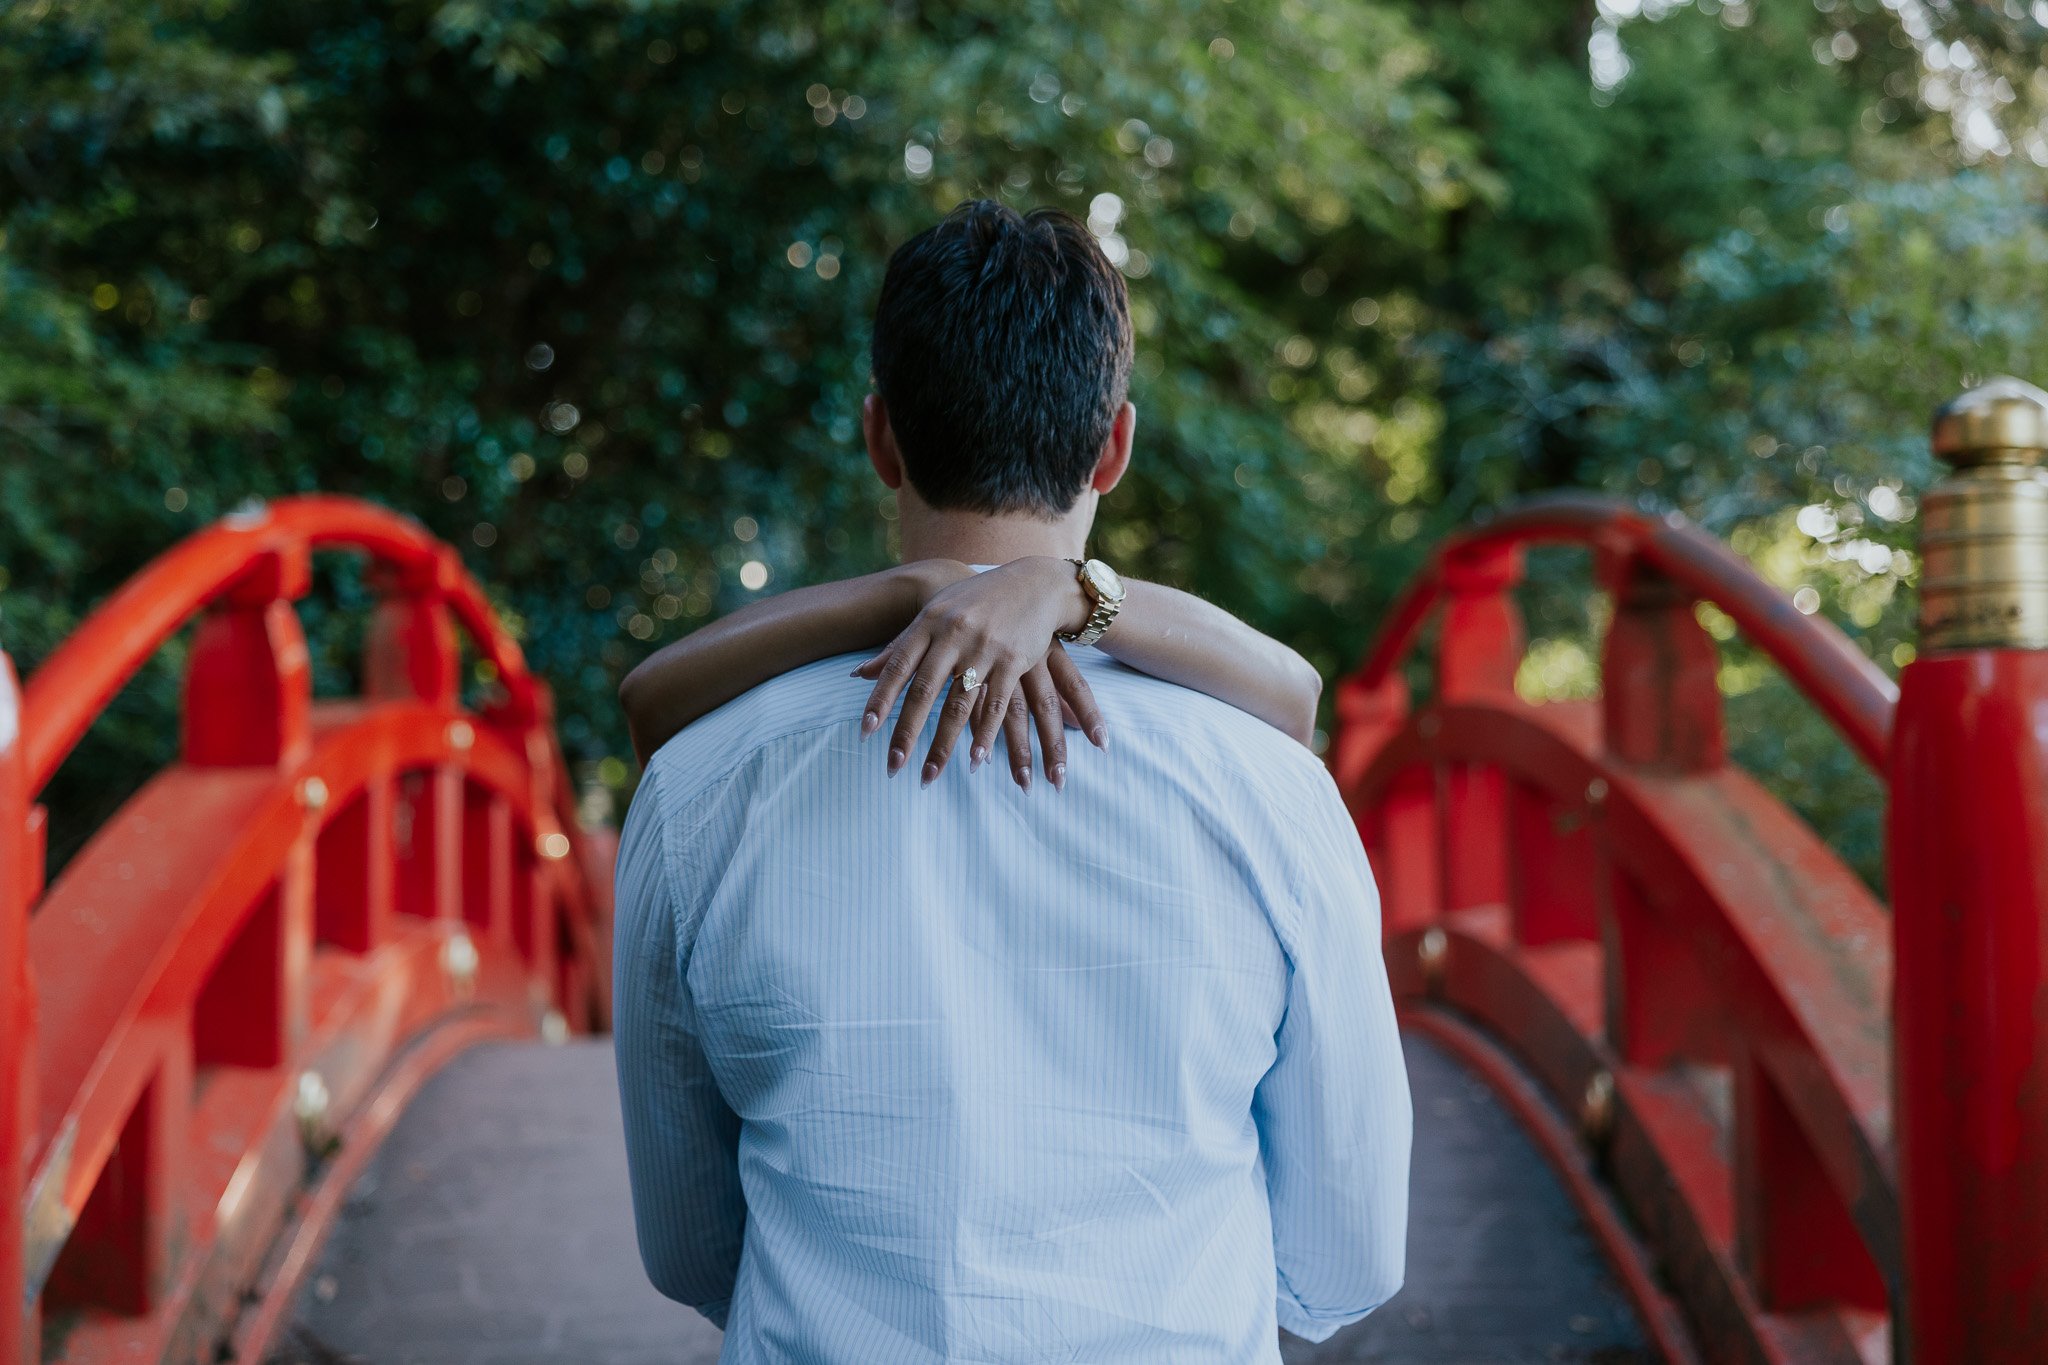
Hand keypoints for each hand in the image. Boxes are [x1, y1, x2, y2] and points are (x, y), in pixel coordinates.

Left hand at [853, 557, 1105, 787]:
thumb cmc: (975, 601)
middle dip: (906, 733)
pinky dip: (984, 735)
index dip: (880, 701)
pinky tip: (973, 761)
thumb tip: (858, 674)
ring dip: (943, 745)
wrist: (1033, 583)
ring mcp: (985, 648)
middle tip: (892, 766)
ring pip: (959, 705)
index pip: (897, 667)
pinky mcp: (1014, 660)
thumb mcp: (935, 614)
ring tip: (928, 775)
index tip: (865, 733)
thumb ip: (899, 646)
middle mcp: (954, 635)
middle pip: (924, 692)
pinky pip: (996, 704)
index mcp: (929, 623)